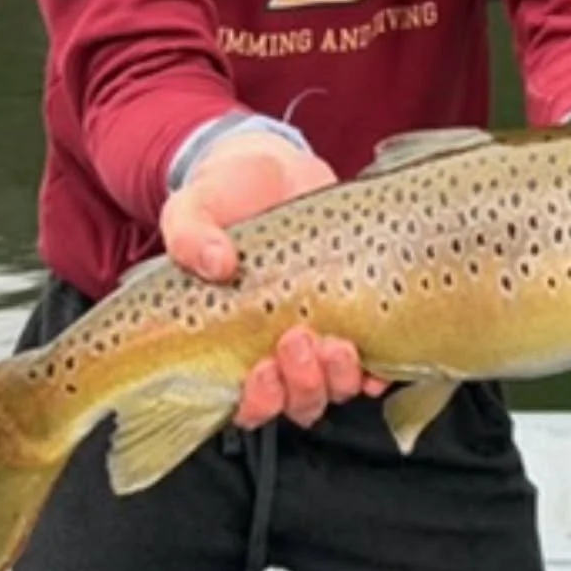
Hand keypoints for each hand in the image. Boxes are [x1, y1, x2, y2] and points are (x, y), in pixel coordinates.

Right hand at [159, 131, 385, 427]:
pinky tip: (379, 357)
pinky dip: (382, 367)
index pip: (248, 403)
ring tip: (337, 344)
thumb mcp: (191, 209)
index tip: (260, 369)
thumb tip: (216, 262)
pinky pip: (379, 356)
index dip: (258, 401)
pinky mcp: (359, 307)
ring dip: (340, 377)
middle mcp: (281, 348)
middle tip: (297, 340)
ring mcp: (324, 329)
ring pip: (338, 385)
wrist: (271, 167)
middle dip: (303, 385)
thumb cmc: (223, 198)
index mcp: (235, 342)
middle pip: (300, 401)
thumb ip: (188, 237)